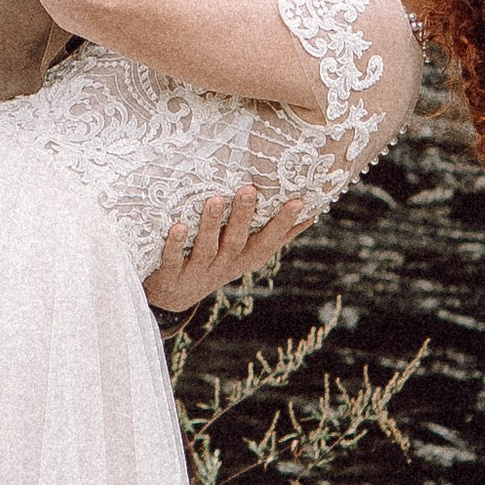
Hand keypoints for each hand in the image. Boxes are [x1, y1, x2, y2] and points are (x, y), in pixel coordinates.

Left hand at [142, 184, 319, 315]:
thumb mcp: (246, 251)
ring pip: (207, 248)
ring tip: (215, 199)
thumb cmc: (215, 261)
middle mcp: (223, 266)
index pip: (267, 241)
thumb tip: (313, 211)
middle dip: (244, 217)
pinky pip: (173, 259)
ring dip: (211, 224)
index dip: (283, 224)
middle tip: (249, 189)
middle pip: (236, 242)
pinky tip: (178, 227)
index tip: (299, 202)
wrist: (172, 294)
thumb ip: (274, 234)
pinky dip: (175, 244)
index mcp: (243, 259)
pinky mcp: (170, 277)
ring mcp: (197, 273)